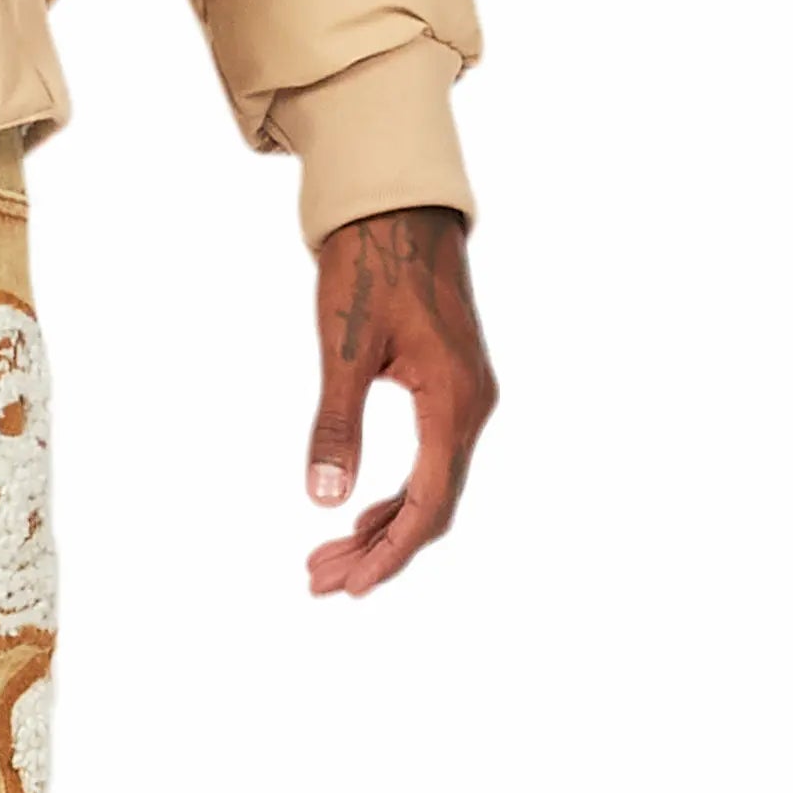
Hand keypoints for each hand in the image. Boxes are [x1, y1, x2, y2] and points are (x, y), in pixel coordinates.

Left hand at [305, 205, 495, 596]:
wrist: (398, 206)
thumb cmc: (368, 266)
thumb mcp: (343, 347)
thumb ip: (336, 424)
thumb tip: (325, 500)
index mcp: (452, 401)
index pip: (428, 502)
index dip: (391, 552)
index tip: (352, 587)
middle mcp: (472, 406)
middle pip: (432, 505)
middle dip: (378, 549)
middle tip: (320, 581)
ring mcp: (467, 397)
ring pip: (432, 485)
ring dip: (383, 525)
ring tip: (328, 558)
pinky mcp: (453, 386)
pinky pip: (431, 458)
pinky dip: (395, 492)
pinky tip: (360, 512)